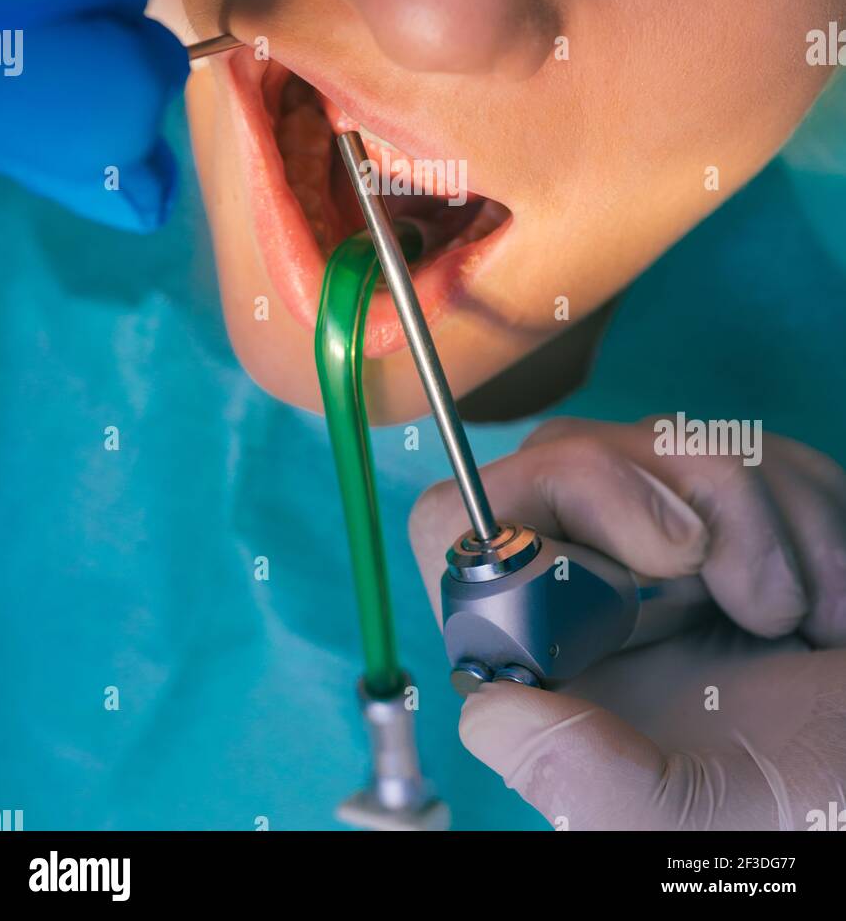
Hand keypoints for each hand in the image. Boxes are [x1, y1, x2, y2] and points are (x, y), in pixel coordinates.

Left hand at [409, 415, 845, 829]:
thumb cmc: (814, 807)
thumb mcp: (686, 822)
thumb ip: (579, 779)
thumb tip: (484, 709)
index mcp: (545, 657)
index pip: (451, 525)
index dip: (518, 517)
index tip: (635, 567)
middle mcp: (586, 590)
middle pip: (559, 455)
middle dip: (666, 499)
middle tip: (751, 595)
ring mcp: (662, 537)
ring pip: (658, 438)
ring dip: (758, 518)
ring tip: (803, 621)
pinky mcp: (733, 508)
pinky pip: (744, 445)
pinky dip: (806, 510)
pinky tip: (829, 603)